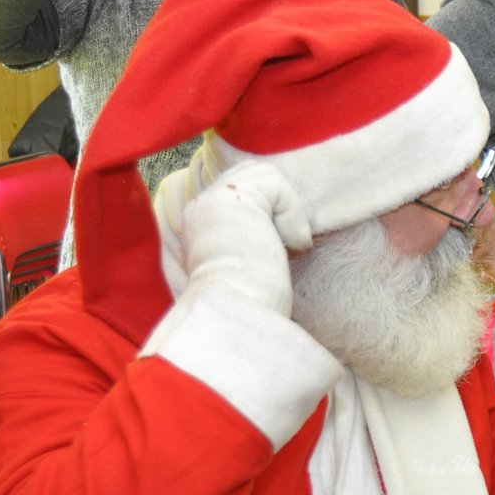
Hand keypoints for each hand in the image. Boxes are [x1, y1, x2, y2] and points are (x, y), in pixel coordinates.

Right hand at [182, 161, 311, 316]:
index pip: (243, 189)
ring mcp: (212, 201)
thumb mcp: (256, 263)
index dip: (274, 207)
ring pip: (266, 174)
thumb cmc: (255, 307)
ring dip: (289, 209)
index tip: (283, 246)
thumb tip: (290, 226)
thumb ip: (260, 236)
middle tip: (289, 243)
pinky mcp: (231, 199)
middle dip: (283, 202)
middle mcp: (201, 209)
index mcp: (203, 226)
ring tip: (286, 245)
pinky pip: (276, 184)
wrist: (239, 321)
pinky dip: (293, 215)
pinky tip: (289, 245)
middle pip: (254, 173)